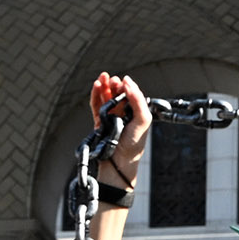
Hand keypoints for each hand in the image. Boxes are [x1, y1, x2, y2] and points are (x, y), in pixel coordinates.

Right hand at [85, 73, 153, 188]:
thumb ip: (138, 100)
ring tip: (103, 77)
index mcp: (136, 114)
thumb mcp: (143, 121)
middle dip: (114, 85)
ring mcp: (110, 118)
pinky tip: (96, 86)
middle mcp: (124, 115)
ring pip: (106, 98)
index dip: (127, 86)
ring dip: (104, 86)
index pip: (131, 95)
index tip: (123, 80)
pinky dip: (95, 95)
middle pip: (117, 94)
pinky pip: (96, 106)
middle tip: (112, 79)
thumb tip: (128, 83)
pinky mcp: (99, 123)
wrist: (118, 163)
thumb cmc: (133, 145)